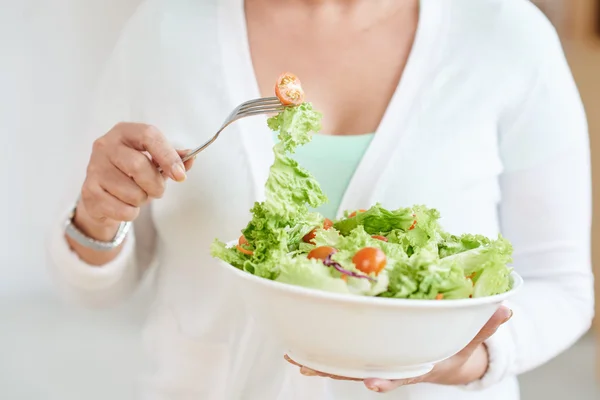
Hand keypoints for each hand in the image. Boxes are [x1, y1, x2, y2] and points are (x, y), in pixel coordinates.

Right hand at [73, 122, 194, 243]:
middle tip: (157, 190)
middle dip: (156, 185)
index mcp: (124, 132)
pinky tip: (123, 204)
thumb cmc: (132, 172)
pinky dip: (131, 213)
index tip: (180, 175)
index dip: (168, 156)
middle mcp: (105, 146)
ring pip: (132, 192)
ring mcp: (94, 168)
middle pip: (139, 166)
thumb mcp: (155, 160)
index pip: (149, 135)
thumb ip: (174, 158)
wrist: (102, 193)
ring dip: (143, 200)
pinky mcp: (89, 192)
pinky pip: (123, 210)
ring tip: (136, 195)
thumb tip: (191, 158)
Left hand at [285, 306, 511, 393]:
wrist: (448, 359)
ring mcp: (380, 359)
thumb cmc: (458, 346)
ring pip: (347, 364)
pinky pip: (345, 350)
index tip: (373, 383)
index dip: (388, 379)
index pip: (402, 373)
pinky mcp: (370, 350)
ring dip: (321, 361)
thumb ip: (486, 323)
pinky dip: (324, 347)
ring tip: (294, 357)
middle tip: (307, 366)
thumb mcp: (474, 336)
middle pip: (363, 371)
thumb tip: (505, 309)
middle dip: (336, 370)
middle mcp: (394, 364)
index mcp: (418, 363)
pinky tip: (301, 340)